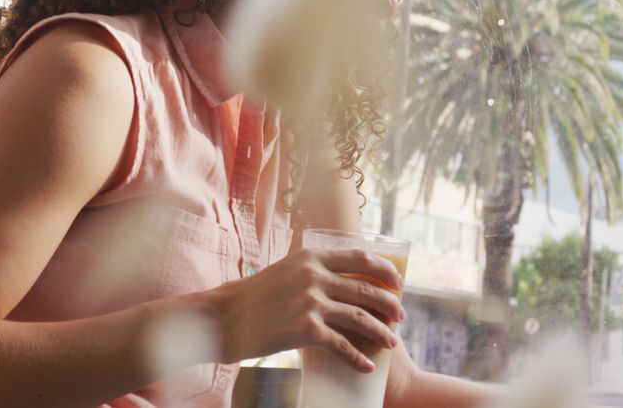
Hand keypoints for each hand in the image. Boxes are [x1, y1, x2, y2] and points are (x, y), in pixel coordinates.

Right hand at [201, 248, 406, 371]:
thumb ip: (309, 271)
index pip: (360, 257)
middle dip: (389, 304)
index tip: (398, 282)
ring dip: (380, 332)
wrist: (221, 317)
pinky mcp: (304, 330)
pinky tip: (366, 366)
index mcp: (310, 255)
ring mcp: (310, 302)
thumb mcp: (284, 270)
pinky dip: (357, 358)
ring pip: (359, 318)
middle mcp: (314, 275)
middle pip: (365, 289)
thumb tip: (340, 282)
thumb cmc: (250, 297)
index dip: (385, 270)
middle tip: (401, 316)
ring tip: (391, 342)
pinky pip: (341, 345)